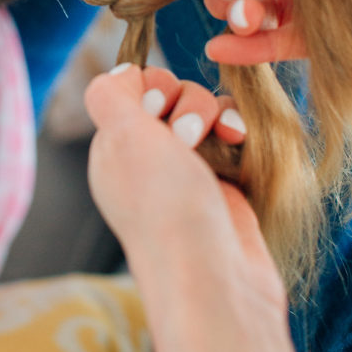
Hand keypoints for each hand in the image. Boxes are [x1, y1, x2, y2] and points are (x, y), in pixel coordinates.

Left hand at [86, 64, 284, 316]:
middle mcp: (147, 158)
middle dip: (187, 102)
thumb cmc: (164, 207)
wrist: (215, 278)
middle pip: (172, 93)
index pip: (131, 87)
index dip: (150, 86)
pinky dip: (238, 131)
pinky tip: (240, 142)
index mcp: (113, 149)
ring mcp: (187, 171)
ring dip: (215, 114)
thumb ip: (110, 94)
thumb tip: (123, 72)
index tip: (155, 110)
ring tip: (223, 138)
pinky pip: (231, 136)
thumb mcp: (121, 138)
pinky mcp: (224, 183)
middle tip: (186, 137)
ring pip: (205, 111)